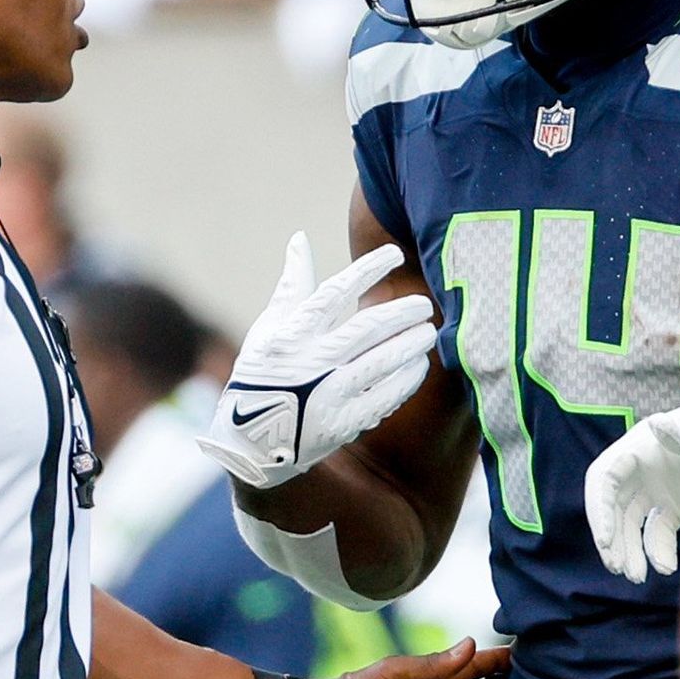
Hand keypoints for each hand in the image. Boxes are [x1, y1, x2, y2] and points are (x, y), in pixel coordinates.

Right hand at [198, 234, 437, 490]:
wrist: (250, 441)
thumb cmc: (262, 372)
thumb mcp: (269, 326)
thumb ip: (292, 284)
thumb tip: (301, 238)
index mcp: (291, 334)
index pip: (334, 292)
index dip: (367, 270)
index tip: (395, 254)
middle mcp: (309, 362)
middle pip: (366, 328)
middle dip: (401, 312)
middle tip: (424, 303)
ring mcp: (326, 395)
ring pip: (381, 362)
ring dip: (410, 344)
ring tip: (429, 331)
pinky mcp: (341, 424)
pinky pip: (384, 398)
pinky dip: (406, 380)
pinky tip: (419, 365)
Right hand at [585, 398, 679, 581]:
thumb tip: (657, 424)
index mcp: (640, 446)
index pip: (604, 478)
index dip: (599, 509)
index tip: (605, 539)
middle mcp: (642, 468)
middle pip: (613, 505)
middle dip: (612, 536)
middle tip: (616, 567)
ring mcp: (657, 487)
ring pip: (632, 523)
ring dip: (630, 549)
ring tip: (636, 576)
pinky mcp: (675, 505)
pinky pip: (657, 531)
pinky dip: (658, 550)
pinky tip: (666, 567)